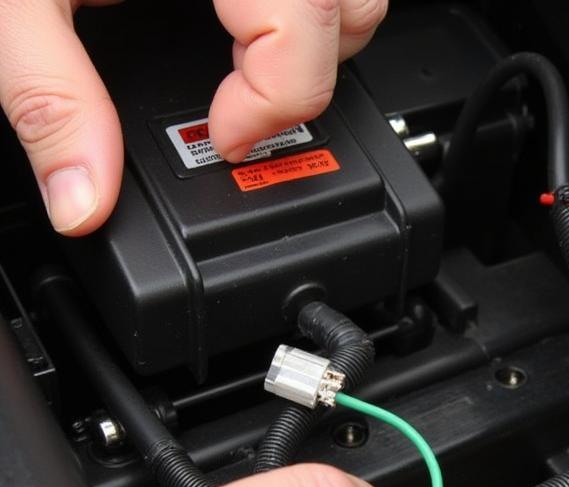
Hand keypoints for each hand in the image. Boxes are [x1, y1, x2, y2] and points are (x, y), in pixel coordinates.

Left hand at [0, 0, 387, 234]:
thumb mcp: (12, 0)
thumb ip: (49, 95)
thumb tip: (83, 200)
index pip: (305, 22)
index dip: (275, 101)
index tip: (227, 135)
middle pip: (350, 10)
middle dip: (307, 83)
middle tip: (240, 110)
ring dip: (314, 51)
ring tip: (247, 74)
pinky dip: (298, 25)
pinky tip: (241, 35)